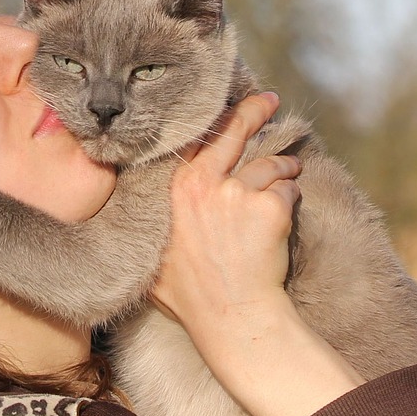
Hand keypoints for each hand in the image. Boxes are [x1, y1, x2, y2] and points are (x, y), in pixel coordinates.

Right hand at [151, 92, 300, 336]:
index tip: (230, 105)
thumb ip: (149, 221)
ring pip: (270, 166)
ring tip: (290, 173)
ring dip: (284, 169)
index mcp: (176, 189)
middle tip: (270, 99)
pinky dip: (292, 201)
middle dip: (255, 110)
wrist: (230, 316)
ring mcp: (238, 193)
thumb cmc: (190, 293)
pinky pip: (289, 192)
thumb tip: (124, 211)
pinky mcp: (270, 206)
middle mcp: (204, 183)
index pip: (198, 140)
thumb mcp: (152, 250)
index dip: (217, 120)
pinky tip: (284, 219)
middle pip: (235, 132)